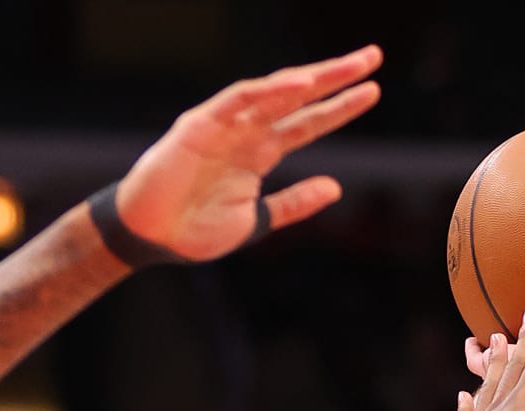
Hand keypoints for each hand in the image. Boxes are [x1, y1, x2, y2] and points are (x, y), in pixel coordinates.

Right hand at [115, 46, 382, 260]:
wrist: (152, 239)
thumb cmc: (195, 231)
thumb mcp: (257, 222)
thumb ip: (294, 204)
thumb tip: (337, 187)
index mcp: (259, 153)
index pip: (308, 123)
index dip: (340, 107)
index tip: (372, 92)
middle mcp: (246, 132)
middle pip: (299, 98)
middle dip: (336, 77)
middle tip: (372, 57)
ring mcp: (224, 124)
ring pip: (275, 90)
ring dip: (313, 76)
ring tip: (351, 66)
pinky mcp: (200, 123)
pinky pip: (239, 98)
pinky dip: (270, 90)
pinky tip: (302, 84)